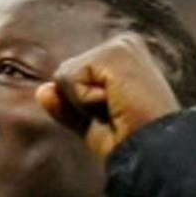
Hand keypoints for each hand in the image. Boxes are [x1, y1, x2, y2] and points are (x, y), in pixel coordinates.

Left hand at [35, 33, 179, 163]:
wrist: (153, 154)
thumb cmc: (131, 142)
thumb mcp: (92, 124)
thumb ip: (67, 105)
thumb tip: (42, 90)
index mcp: (122, 55)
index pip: (73, 76)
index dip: (81, 106)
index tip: (113, 115)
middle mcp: (124, 43)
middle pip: (65, 72)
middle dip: (79, 103)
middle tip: (114, 114)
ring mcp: (121, 45)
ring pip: (65, 75)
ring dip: (83, 103)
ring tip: (115, 109)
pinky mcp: (116, 53)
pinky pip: (70, 79)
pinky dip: (84, 101)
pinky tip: (114, 104)